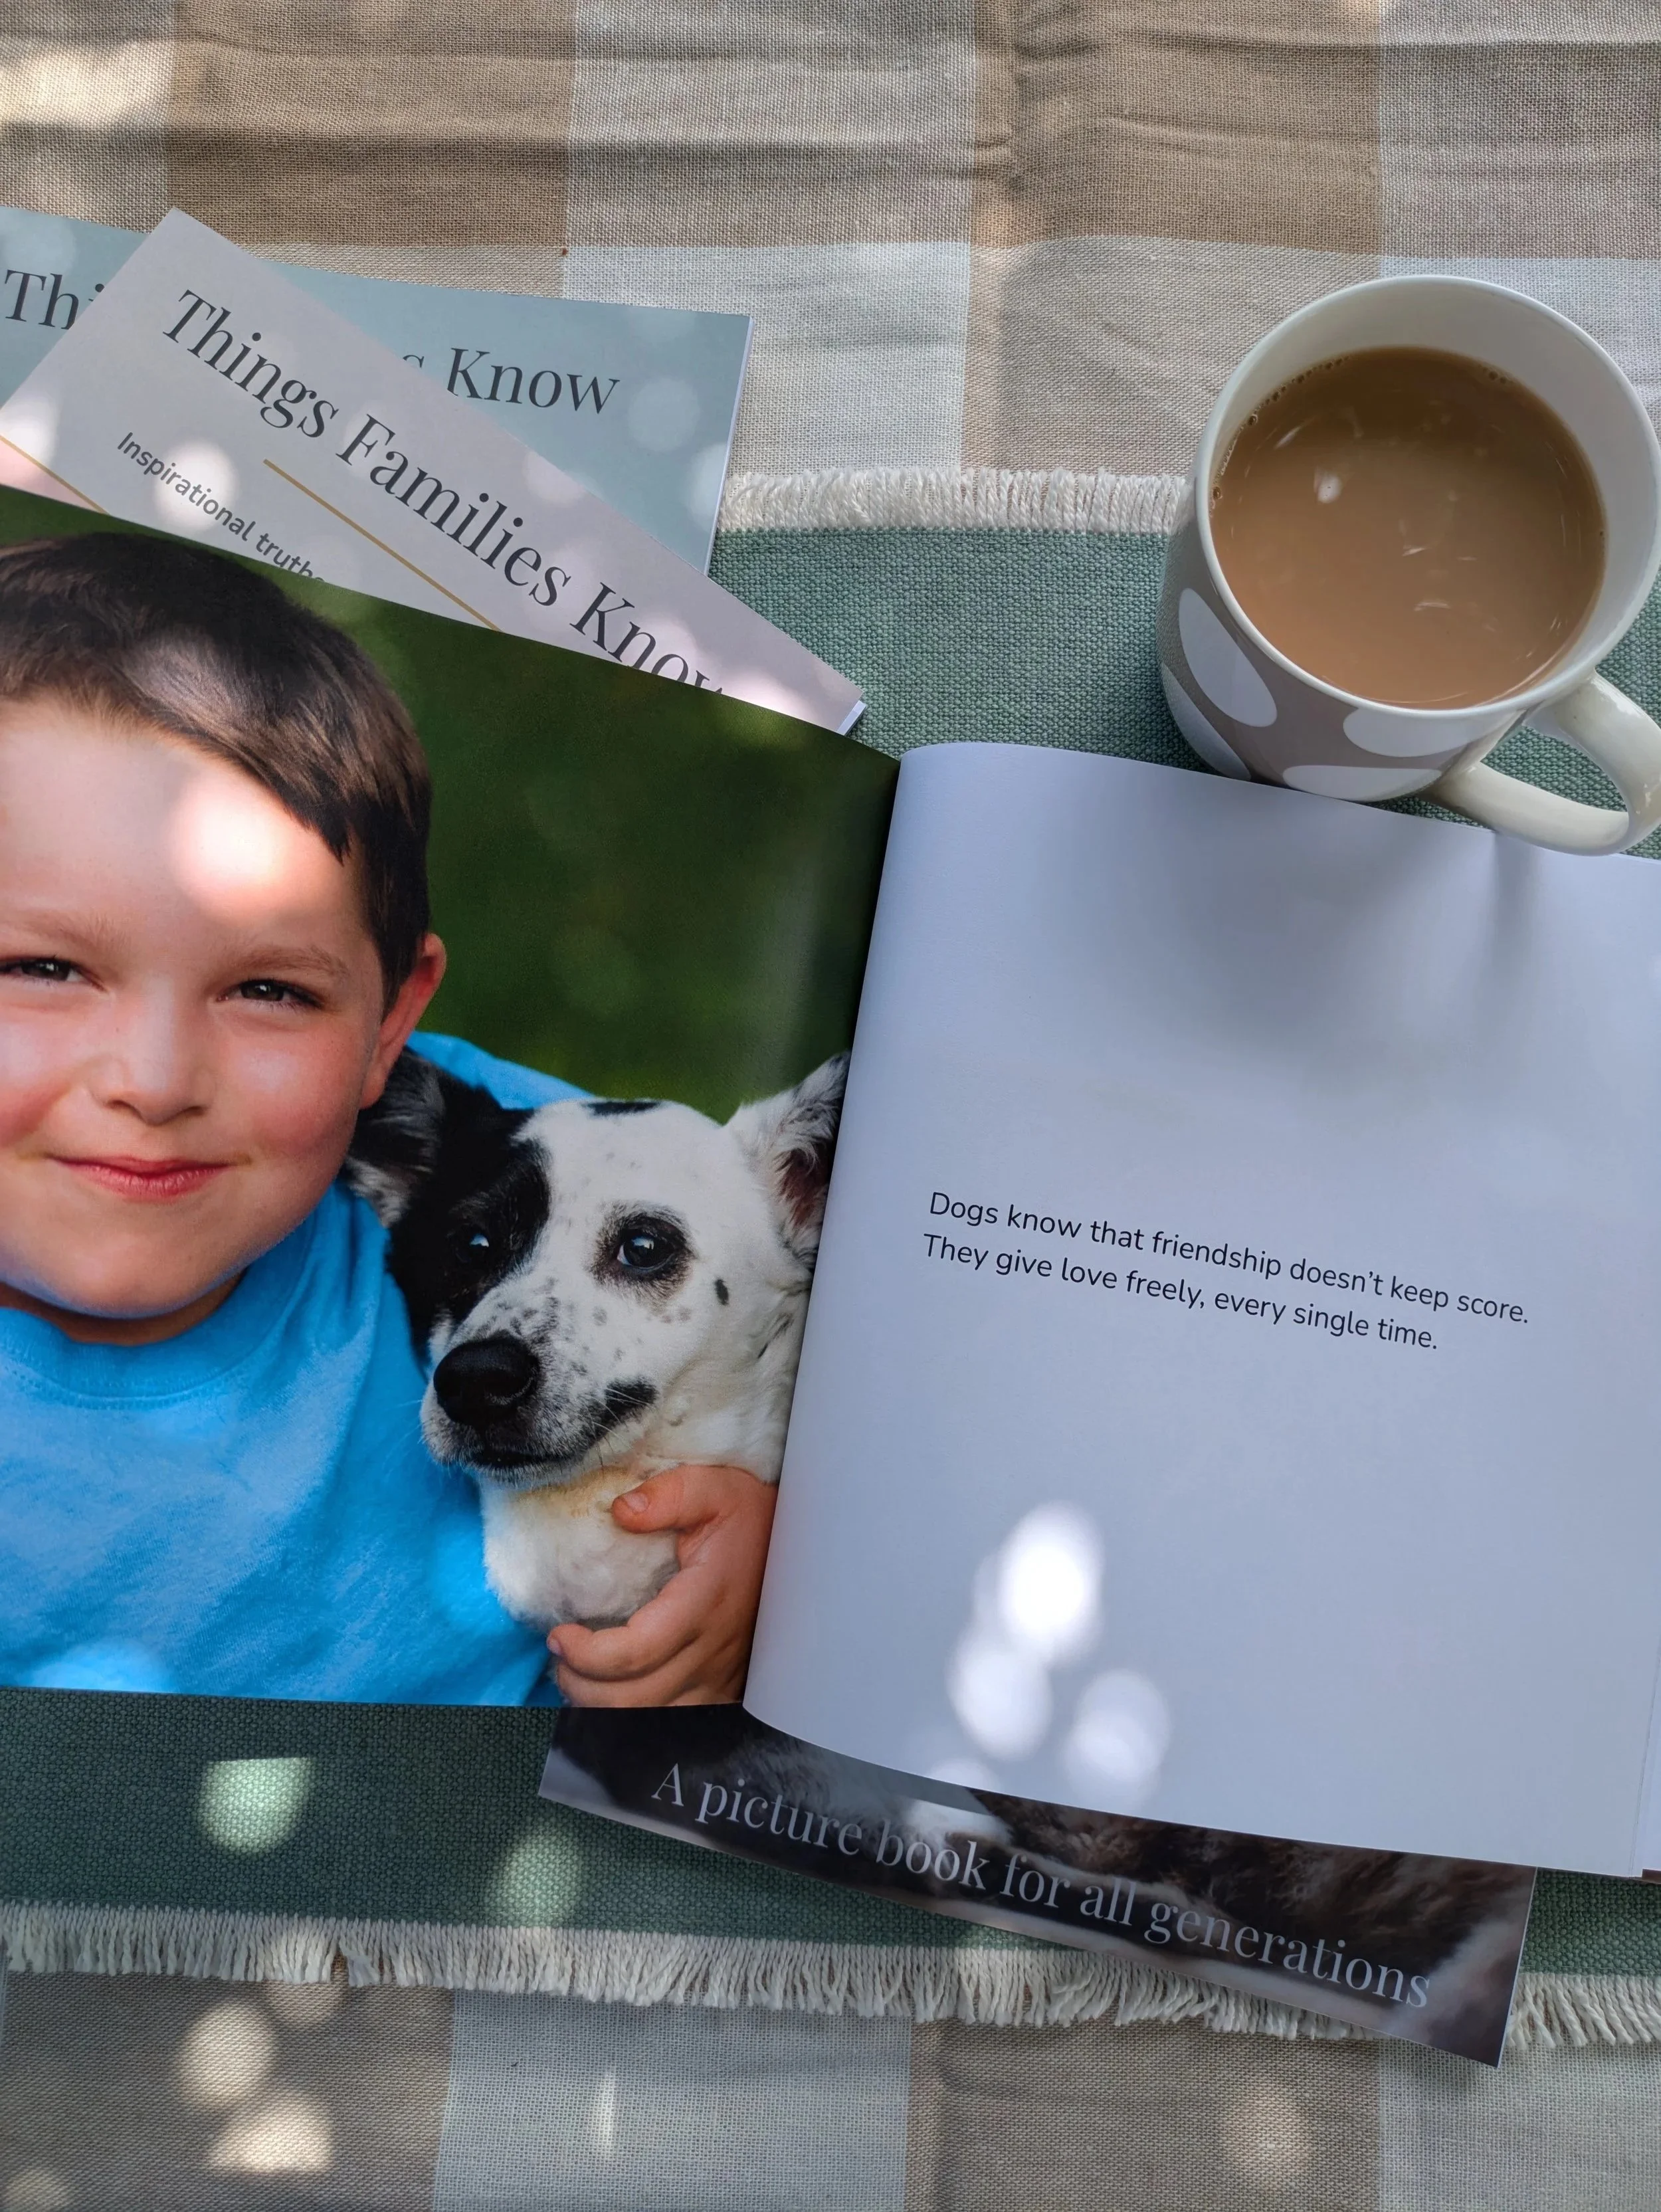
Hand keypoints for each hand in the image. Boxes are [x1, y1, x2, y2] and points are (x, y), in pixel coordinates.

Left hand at [549, 1463, 776, 1705]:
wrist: (800, 1547)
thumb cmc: (749, 1517)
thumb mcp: (714, 1487)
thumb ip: (668, 1494)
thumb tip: (621, 1511)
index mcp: (704, 1604)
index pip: (636, 1652)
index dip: (586, 1654)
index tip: (559, 1632)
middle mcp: (712, 1651)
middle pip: (633, 1699)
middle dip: (580, 1684)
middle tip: (559, 1652)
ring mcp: (719, 1676)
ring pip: (649, 1718)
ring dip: (600, 1705)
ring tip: (576, 1672)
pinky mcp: (721, 1688)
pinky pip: (671, 1721)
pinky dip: (632, 1715)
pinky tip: (612, 1689)